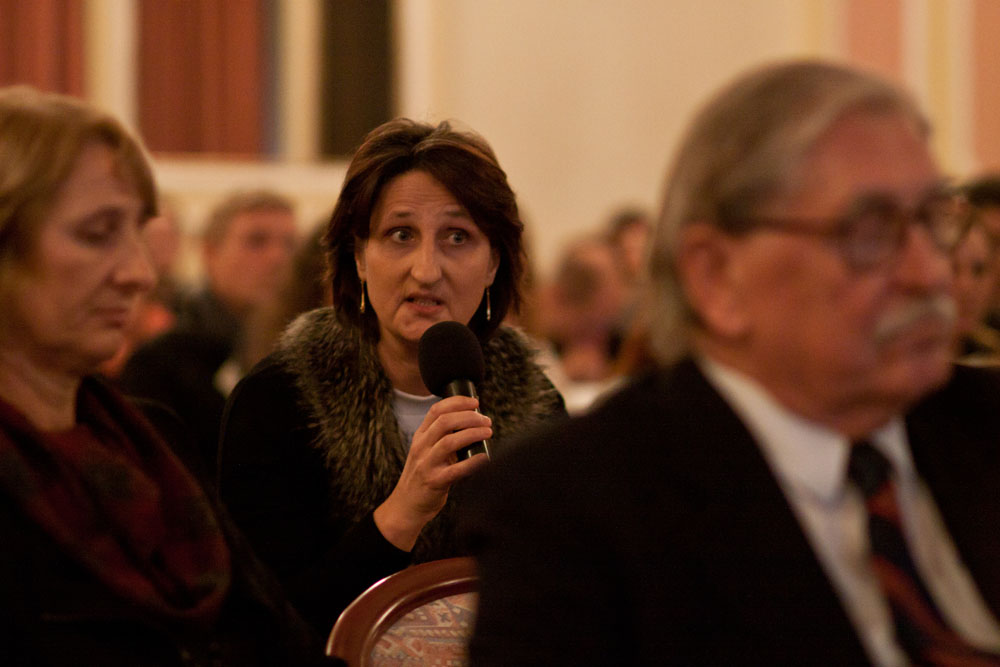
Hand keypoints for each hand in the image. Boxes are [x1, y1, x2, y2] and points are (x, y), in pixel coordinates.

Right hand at [374, 395, 490, 550]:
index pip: (436, 410)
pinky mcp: (434, 482)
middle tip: (486, 420)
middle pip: (445, 422)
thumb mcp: (426, 452)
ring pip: (449, 441)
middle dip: (469, 417)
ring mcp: (426, 464)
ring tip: (488, 432)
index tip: (475, 402)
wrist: (406, 506)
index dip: (457, 402)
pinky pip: (456, 470)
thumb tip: (472, 423)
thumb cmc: (423, 477)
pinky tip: (485, 458)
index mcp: (420, 437)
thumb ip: (442, 438)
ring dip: (472, 433)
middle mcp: (421, 447)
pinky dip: (473, 462)